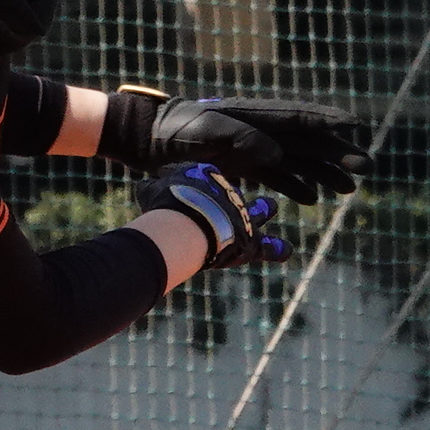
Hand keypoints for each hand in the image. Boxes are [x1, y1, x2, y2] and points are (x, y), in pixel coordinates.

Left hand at [97, 89, 371, 200]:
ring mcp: (252, 148)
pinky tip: (311, 199)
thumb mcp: (206, 131)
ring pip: (297, 161)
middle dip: (337, 154)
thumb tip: (276, 154)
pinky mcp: (240, 165)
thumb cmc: (174, 129)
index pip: (301, 119)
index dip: (330, 122)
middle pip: (307, 143)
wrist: (148, 138)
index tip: (357, 126)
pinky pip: (274, 177)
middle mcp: (261, 130)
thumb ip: (241, 139)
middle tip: (367, 167)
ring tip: (349, 189)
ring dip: (322, 174)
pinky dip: (293, 187)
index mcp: (256, 115)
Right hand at [138, 161, 292, 268]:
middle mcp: (230, 193)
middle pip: (236, 190)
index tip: (196, 190)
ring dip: (264, 209)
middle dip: (234, 189)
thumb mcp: (152, 191)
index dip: (201, 185)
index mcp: (206, 178)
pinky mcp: (252, 240)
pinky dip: (277, 249)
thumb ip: (151, 188)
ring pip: (259, 211)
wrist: (189, 224)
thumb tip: (144, 186)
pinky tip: (286, 250)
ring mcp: (244, 216)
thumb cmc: (167, 207)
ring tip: (272, 205)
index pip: (208, 178)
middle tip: (235, 188)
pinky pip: (269, 247)